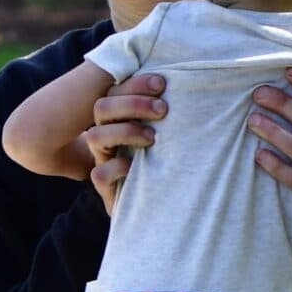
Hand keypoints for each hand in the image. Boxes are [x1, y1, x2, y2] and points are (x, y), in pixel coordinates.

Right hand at [83, 73, 166, 214]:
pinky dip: (118, 167)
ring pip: (95, 136)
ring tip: (152, 138)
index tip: (162, 83)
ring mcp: (104, 161)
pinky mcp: (107, 188)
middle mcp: (109, 137)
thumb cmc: (172, 163)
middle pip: (102, 107)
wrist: (163, 207)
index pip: (116, 90)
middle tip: (163, 109)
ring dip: (125, 131)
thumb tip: (196, 84)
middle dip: (132, 103)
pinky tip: (136, 167)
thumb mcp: (174, 134)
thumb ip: (173, 112)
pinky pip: (100, 174)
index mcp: (121, 119)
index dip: (135, 83)